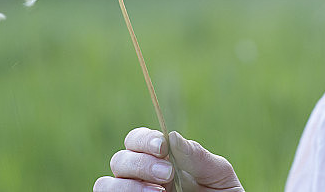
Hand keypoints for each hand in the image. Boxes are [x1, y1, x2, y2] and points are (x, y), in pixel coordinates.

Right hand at [93, 127, 243, 191]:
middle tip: (167, 174)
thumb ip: (198, 157)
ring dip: (128, 186)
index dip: (143, 139)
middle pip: (118, 160)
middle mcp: (141, 178)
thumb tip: (173, 137)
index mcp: (160, 160)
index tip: (162, 147)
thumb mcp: (219, 177)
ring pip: (105, 185)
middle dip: (140, 163)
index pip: (136, 140)